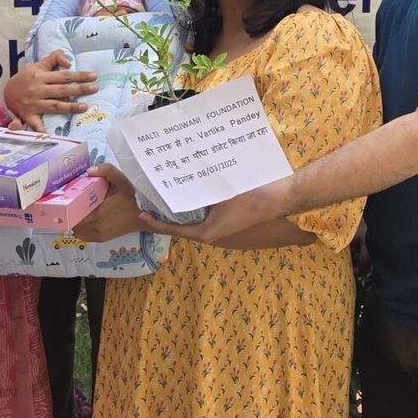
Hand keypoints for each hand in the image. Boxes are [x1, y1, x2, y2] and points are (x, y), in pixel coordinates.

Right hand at [2, 50, 98, 132]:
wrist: (6, 92)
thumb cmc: (26, 78)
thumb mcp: (38, 65)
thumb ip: (53, 59)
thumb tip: (69, 61)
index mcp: (40, 76)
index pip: (63, 76)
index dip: (79, 76)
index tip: (93, 76)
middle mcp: (38, 90)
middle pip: (61, 90)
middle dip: (79, 89)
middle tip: (95, 88)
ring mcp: (33, 104)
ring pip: (54, 105)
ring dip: (69, 107)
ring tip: (85, 107)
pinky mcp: (28, 116)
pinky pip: (36, 124)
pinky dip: (42, 130)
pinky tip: (52, 135)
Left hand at [75, 170, 143, 243]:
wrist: (144, 215)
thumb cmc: (131, 198)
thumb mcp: (122, 180)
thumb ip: (107, 171)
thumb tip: (89, 171)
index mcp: (99, 213)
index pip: (74, 214)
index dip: (68, 206)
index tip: (68, 198)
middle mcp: (96, 227)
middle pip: (73, 222)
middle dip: (70, 213)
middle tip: (72, 202)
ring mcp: (98, 235)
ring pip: (76, 230)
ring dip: (75, 221)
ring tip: (77, 210)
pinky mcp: (101, 239)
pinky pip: (83, 236)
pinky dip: (80, 229)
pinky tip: (84, 219)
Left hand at [138, 177, 297, 244]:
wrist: (275, 200)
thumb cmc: (248, 199)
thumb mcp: (218, 194)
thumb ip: (197, 194)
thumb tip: (177, 183)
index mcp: (205, 233)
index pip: (172, 230)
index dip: (155, 222)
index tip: (142, 213)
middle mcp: (209, 234)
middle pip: (179, 226)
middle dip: (165, 214)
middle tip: (150, 199)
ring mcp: (217, 229)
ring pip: (191, 220)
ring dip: (178, 210)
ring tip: (164, 194)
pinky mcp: (224, 222)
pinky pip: (202, 215)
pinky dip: (191, 206)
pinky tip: (187, 192)